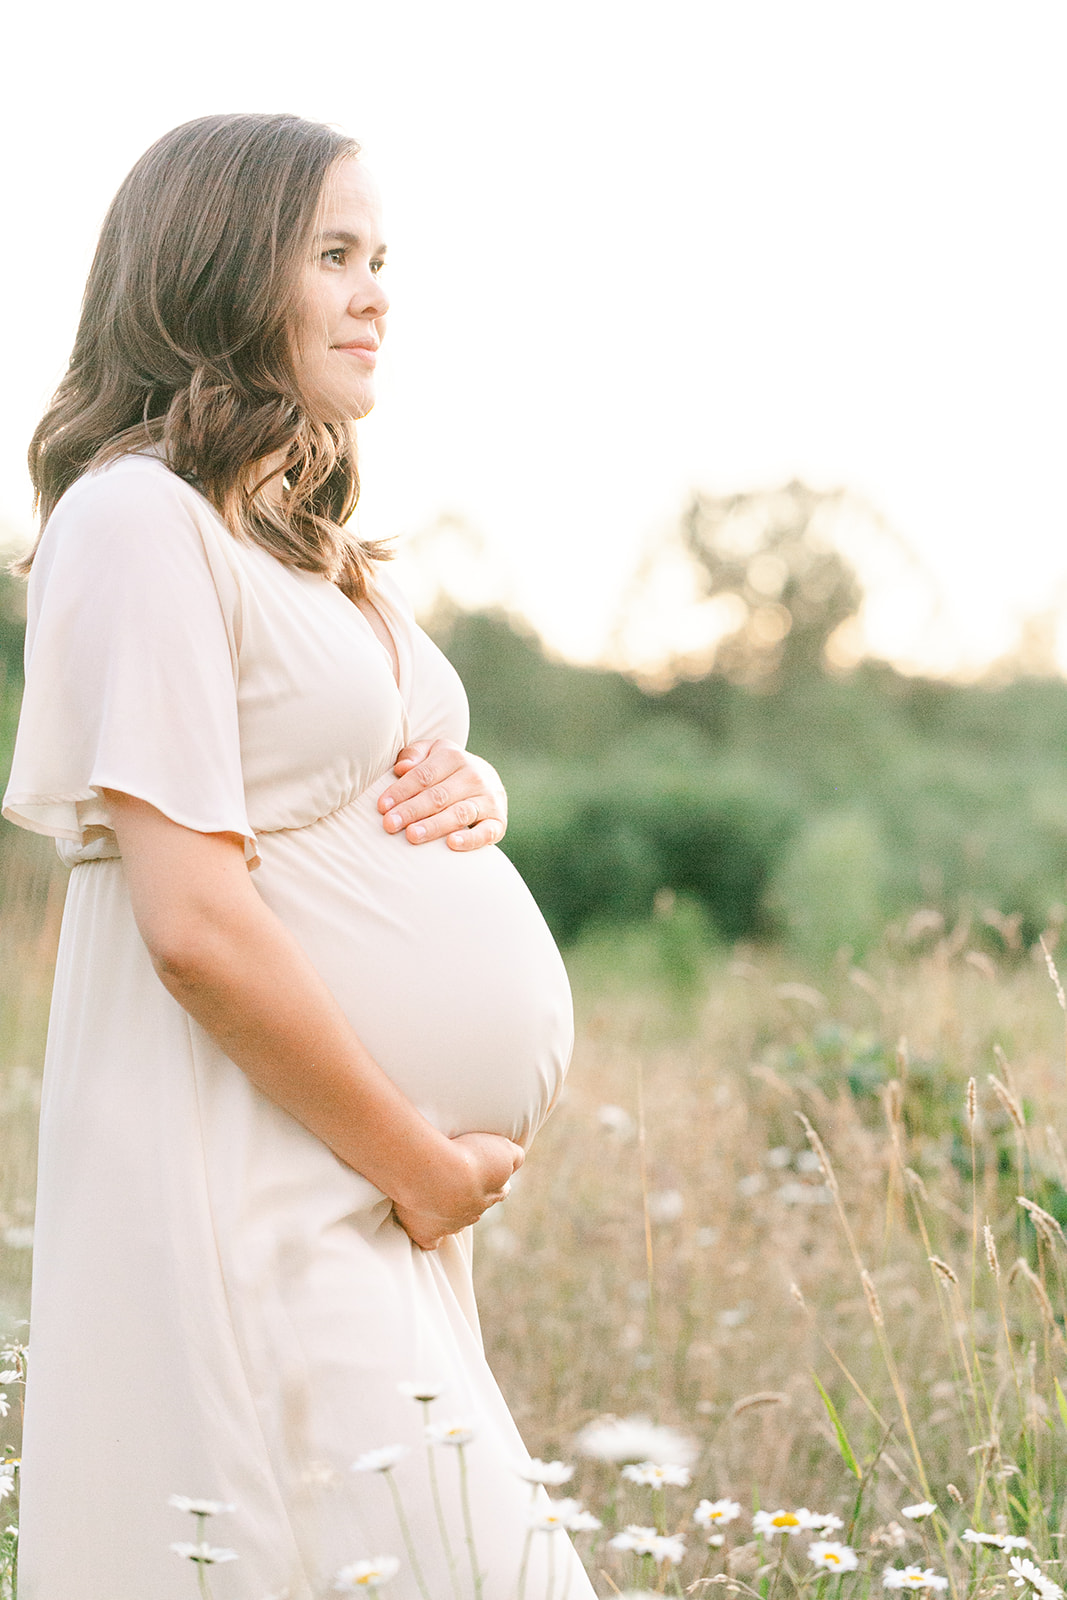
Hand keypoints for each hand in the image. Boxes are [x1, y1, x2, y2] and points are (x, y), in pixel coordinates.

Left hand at [378, 739, 506, 850]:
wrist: (488, 779)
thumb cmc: (447, 770)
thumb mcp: (432, 753)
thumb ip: (415, 755)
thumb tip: (402, 768)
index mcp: (454, 757)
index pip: (423, 776)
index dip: (401, 791)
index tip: (382, 807)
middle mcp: (474, 776)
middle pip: (438, 796)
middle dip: (412, 811)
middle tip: (390, 824)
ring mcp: (488, 799)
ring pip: (459, 813)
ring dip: (434, 826)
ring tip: (412, 836)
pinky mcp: (498, 821)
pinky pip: (486, 832)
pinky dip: (470, 839)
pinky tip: (451, 844)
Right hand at [392, 1132, 523, 1250]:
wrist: (438, 1173)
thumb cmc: (468, 1157)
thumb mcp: (502, 1150)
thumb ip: (514, 1156)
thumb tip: (518, 1159)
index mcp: (493, 1193)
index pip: (500, 1191)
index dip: (495, 1184)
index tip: (488, 1176)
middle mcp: (474, 1212)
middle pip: (476, 1207)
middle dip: (470, 1197)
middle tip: (456, 1181)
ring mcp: (450, 1225)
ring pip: (454, 1222)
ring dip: (447, 1211)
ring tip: (434, 1195)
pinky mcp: (427, 1233)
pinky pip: (429, 1241)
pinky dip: (428, 1235)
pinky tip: (425, 1228)